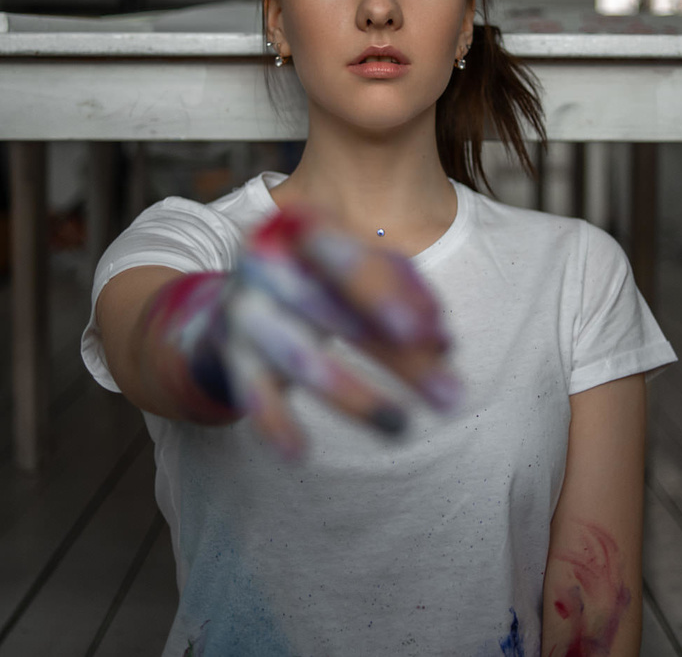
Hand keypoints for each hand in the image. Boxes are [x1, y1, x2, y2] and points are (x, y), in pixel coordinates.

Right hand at [168, 207, 459, 457]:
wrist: (236, 303)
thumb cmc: (319, 282)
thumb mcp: (360, 275)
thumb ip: (406, 297)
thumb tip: (443, 342)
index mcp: (302, 230)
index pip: (346, 259)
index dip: (384, 295)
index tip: (425, 336)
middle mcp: (266, 265)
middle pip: (334, 312)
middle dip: (398, 358)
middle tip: (449, 397)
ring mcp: (245, 310)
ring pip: (298, 356)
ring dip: (353, 397)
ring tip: (400, 427)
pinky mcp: (231, 355)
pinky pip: (252, 393)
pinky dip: (275, 423)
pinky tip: (300, 452)